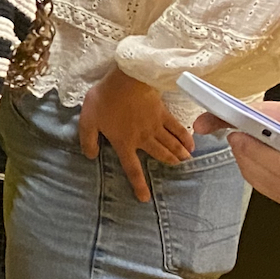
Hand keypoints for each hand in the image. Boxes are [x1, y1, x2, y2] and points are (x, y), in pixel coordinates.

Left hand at [81, 67, 193, 202]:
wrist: (127, 80)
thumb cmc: (105, 99)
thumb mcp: (87, 120)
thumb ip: (88, 140)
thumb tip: (90, 156)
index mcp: (124, 143)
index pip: (131, 168)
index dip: (139, 184)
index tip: (146, 198)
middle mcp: (143, 138)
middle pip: (158, 154)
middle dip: (168, 162)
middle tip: (178, 168)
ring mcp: (156, 126)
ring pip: (170, 144)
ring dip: (179, 153)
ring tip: (186, 160)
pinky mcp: (164, 113)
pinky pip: (177, 128)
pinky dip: (186, 137)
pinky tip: (192, 143)